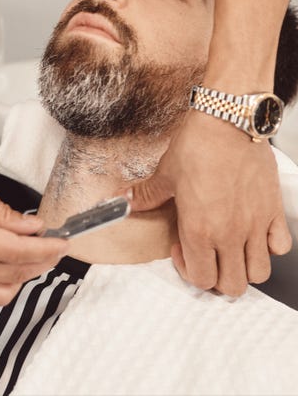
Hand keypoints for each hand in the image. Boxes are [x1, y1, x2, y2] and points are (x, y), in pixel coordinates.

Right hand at [0, 165, 67, 304]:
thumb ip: (0, 210)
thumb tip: (30, 227)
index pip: (17, 251)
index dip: (45, 249)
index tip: (62, 242)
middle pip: (13, 273)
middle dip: (41, 262)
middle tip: (55, 248)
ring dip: (23, 277)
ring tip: (34, 258)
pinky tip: (6, 266)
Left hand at [126, 111, 291, 295]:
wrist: (227, 122)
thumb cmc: (198, 145)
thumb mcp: (165, 173)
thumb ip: (146, 195)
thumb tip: (125, 201)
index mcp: (199, 230)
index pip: (201, 278)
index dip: (188, 270)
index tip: (182, 249)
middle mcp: (230, 233)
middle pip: (232, 285)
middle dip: (217, 277)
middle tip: (206, 254)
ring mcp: (255, 224)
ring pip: (258, 272)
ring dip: (244, 266)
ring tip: (231, 248)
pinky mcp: (273, 210)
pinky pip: (281, 245)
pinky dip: (270, 246)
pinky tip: (255, 232)